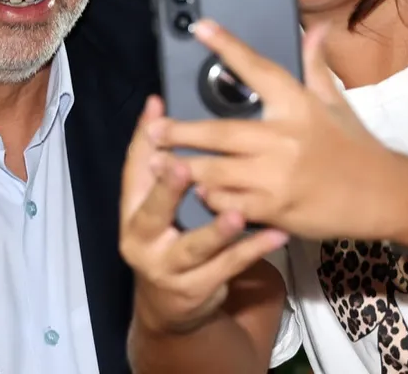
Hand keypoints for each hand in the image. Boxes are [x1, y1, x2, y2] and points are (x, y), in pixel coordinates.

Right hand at [120, 96, 288, 334]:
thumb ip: (156, 157)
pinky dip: (252, 250)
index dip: (143, 143)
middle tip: (184, 167)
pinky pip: (228, 267)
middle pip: (152, 214)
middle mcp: (141, 241)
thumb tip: (156, 103)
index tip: (158, 111)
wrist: (170, 305)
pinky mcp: (197, 289)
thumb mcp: (155, 200)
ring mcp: (168, 269)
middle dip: (167, 191)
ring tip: (236, 214)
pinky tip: (276, 235)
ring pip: (193, 248)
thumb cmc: (166, 236)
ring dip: (215, 231)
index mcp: (131, 211)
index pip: (133, 173)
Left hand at [148, 20, 407, 241]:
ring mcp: (277, 175)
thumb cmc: (356, 147)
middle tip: (154, 128)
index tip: (200, 28)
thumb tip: (315, 29)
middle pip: (219, 131)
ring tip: (157, 163)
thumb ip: (316, 66)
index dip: (227, 46)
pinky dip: (211, 198)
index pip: (257, 68)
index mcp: (296, 105)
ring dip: (184, 168)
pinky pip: (231, 203)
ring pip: (216, 171)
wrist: (384, 196)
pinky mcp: (275, 208)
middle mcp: (283, 137)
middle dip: (180, 131)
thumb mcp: (336, 103)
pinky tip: (195, 193)